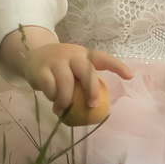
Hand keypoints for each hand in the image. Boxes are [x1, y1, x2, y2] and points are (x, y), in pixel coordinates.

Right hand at [0, 30, 133, 114]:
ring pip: (65, 83)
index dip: (117, 66)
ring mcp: (56, 61)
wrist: (33, 54)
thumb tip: (97, 107)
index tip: (130, 76)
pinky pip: (50, 88)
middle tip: (92, 105)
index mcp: (84, 56)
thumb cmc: (61, 66)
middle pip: (86, 70)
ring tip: (62, 109)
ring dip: (66, 100)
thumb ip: (84, 80)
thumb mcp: (75, 68)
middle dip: (91, 89)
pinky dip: (52, 97)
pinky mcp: (41, 69)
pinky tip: (52, 100)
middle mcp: (72, 55)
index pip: (103, 58)